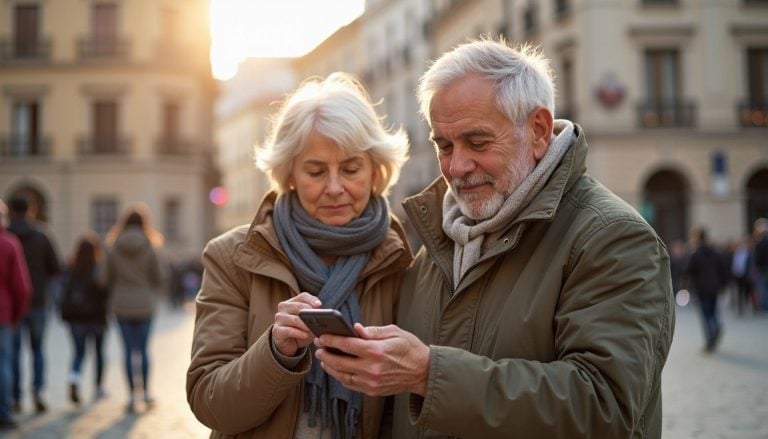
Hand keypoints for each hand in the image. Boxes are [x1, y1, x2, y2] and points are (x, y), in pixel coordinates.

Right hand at [272, 292, 321, 356]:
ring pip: (294, 319)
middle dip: (309, 313)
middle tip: (318, 319)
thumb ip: (315, 315)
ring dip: (305, 324)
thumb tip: (324, 315)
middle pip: (298, 306)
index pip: (303, 296)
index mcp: (293, 301)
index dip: (312, 300)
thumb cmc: (301, 329)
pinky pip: (288, 330)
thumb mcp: (310, 321)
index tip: (319, 305)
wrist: (289, 343)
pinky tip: (305, 335)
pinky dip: (298, 333)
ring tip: (313, 329)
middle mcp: (284, 307)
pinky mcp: (276, 330)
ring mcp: (279, 318)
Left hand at [315, 324, 429, 396]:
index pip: (346, 344)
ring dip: (330, 367)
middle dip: (325, 353)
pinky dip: (341, 377)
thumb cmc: (410, 349)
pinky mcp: (372, 390)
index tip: (322, 336)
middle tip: (318, 347)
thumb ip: (373, 331)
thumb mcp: (395, 332)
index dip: (331, 340)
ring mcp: (371, 382)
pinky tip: (337, 370)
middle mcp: (372, 368)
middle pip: (339, 361)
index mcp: (376, 351)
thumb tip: (355, 328)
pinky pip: (351, 384)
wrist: (423, 372)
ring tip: (324, 359)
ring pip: (342, 376)